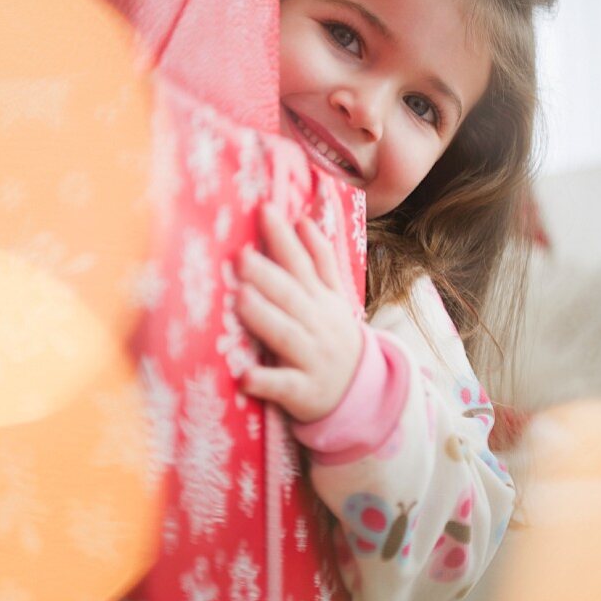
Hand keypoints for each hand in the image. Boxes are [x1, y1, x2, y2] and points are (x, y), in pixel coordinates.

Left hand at [235, 202, 362, 423]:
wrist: (360, 391)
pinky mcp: (303, 391)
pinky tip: (245, 377)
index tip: (265, 209)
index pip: (302, 262)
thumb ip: (321, 260)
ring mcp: (311, 357)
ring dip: (264, 317)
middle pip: (291, 295)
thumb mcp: (334, 297)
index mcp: (322, 299)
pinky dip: (266, 381)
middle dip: (267, 275)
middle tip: (241, 255)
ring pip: (286, 335)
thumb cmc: (333, 336)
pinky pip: (284, 386)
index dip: (285, 237)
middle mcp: (317, 323)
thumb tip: (303, 219)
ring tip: (240, 298)